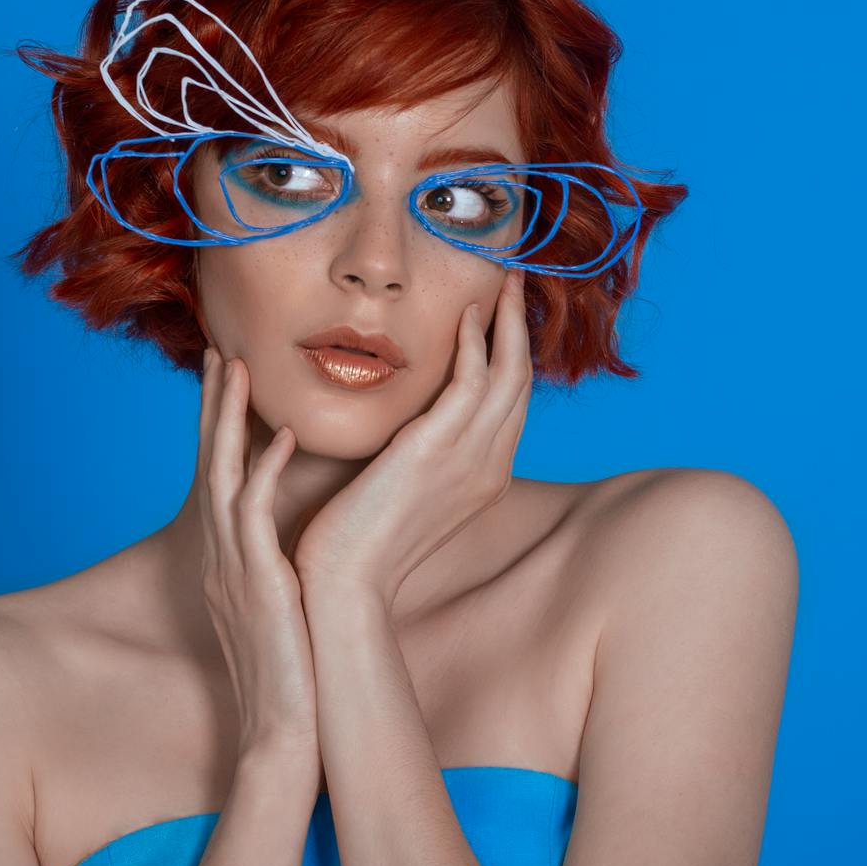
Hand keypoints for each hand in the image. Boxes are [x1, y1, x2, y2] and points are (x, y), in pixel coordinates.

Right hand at [195, 347, 318, 762]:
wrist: (282, 733)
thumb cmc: (292, 677)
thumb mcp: (283, 610)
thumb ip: (285, 571)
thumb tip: (305, 545)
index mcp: (228, 561)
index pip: (220, 478)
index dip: (222, 428)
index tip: (231, 379)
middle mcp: (220, 557)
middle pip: (209, 465)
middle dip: (214, 408)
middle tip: (222, 352)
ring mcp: (232, 568)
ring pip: (222, 475)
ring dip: (229, 421)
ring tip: (240, 369)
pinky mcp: (255, 582)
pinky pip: (252, 514)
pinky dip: (264, 471)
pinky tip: (281, 437)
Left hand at [292, 266, 533, 604]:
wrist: (344, 584)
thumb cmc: (359, 545)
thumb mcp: (403, 496)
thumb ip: (418, 459)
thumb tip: (407, 430)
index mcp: (484, 479)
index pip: (512, 404)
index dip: (512, 355)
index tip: (502, 316)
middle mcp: (488, 467)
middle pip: (522, 382)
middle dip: (521, 327)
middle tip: (515, 282)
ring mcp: (470, 460)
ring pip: (509, 374)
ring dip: (506, 321)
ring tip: (500, 281)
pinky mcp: (437, 450)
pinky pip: (473, 381)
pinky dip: (475, 342)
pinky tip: (466, 313)